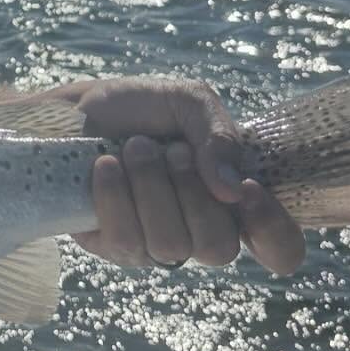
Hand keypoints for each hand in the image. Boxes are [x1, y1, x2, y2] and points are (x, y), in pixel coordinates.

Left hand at [51, 76, 305, 276]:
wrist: (69, 110)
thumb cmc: (136, 108)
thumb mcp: (187, 101)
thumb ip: (220, 134)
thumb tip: (232, 187)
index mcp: (232, 199)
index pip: (280, 249)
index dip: (274, 232)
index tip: (246, 190)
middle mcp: (200, 230)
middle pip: (218, 249)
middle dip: (191, 191)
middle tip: (172, 150)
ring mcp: (156, 245)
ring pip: (170, 246)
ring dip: (151, 186)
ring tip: (134, 149)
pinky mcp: (113, 248)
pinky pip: (126, 242)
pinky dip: (115, 195)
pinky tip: (104, 166)